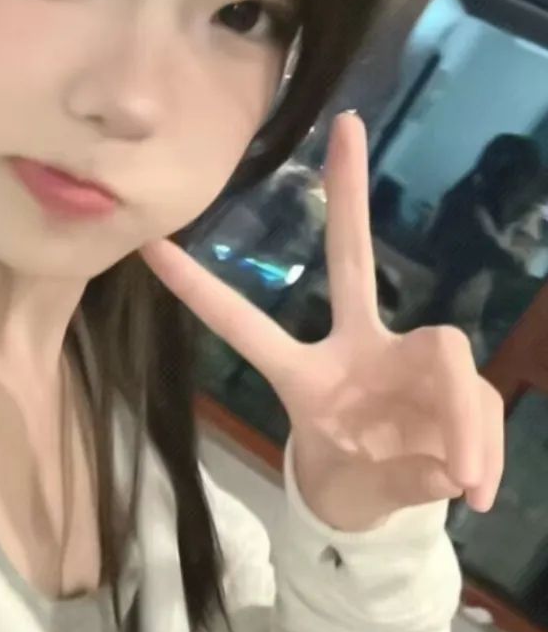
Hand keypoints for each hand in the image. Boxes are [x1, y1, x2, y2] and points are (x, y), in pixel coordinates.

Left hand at [141, 113, 505, 531]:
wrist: (385, 506)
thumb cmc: (346, 485)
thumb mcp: (352, 491)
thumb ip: (398, 481)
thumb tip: (449, 467)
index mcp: (300, 374)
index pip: (241, 324)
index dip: (197, 289)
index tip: (148, 243)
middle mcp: (352, 347)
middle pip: (352, 259)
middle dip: (348, 193)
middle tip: (346, 125)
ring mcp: (400, 354)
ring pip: (443, 355)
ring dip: (465, 423)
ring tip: (460, 483)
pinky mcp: (447, 377)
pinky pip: (477, 399)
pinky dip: (483, 446)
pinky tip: (473, 489)